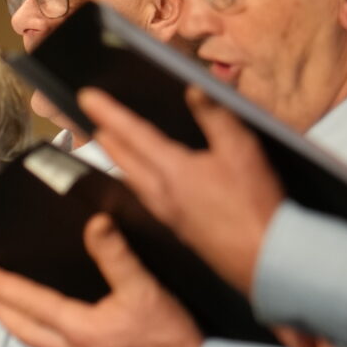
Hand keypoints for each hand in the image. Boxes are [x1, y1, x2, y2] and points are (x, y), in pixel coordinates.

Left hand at [0, 216, 201, 346]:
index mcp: (79, 330)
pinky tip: (60, 336)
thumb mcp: (145, 290)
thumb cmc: (173, 343)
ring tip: (10, 312)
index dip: (0, 285)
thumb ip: (117, 256)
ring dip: (22, 326)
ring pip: (42, 344)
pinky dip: (50, 340)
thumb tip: (96, 223)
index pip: (29, 302)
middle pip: (24, 329)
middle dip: (0, 311)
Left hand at [79, 85, 283, 294]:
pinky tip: (142, 183)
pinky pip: (145, 197)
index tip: (85, 97)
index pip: (134, 133)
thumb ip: (216, 116)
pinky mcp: (178, 228)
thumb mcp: (240, 149)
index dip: (109, 112)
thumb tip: (194, 88)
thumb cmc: (253, 203)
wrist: (261, 259)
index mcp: (172, 170)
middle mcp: (161, 192)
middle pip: (125, 160)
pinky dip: (135, 180)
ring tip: (108, 146)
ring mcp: (167, 213)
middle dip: (107, 138)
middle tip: (91, 122)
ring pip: (132, 180)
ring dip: (117, 159)